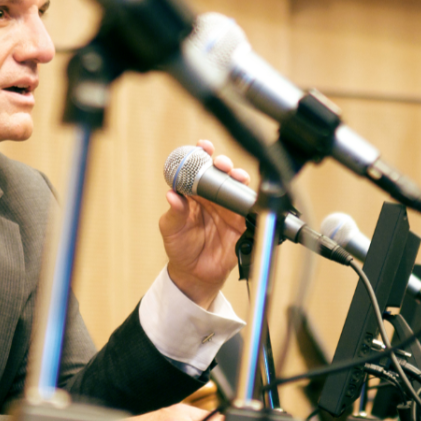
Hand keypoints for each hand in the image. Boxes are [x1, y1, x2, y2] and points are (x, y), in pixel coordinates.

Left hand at [160, 140, 249, 308]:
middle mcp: (212, 197)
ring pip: (237, 186)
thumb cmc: (180, 247)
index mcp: (194, 193)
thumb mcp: (171, 229)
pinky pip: (248, 207)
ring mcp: (228, 208)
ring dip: (238, 177)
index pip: (198, 169)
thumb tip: (172, 195)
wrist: (195, 274)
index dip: (201, 155)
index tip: (202, 146)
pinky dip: (250, 199)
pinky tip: (248, 195)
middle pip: (221, 173)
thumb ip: (174, 212)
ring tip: (235, 176)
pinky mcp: (242, 222)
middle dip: (224, 163)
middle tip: (222, 164)